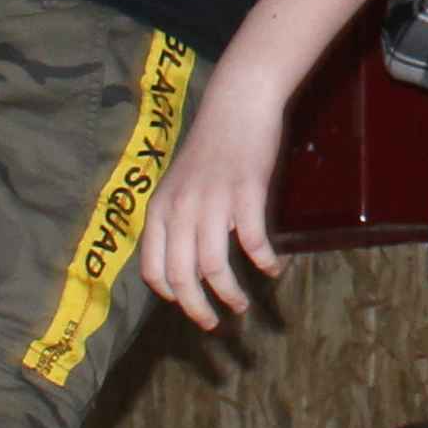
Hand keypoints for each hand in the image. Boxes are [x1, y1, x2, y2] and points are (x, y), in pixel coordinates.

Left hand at [140, 69, 292, 328]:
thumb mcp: (180, 184)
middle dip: (198, 310)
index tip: (188, 305)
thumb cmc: (211, 144)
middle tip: (214, 325)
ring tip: (242, 306)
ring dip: (230, 295)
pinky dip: (264, 262)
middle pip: (182, 278)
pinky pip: (253, 243)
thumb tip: (184, 259)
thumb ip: (177, 219)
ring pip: (213, 268)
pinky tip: (274, 269)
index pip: (153, 269)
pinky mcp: (246, 194)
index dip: (170, 295)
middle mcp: (181, 210)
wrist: (237, 103)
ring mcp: (213, 203)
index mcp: (160, 209)